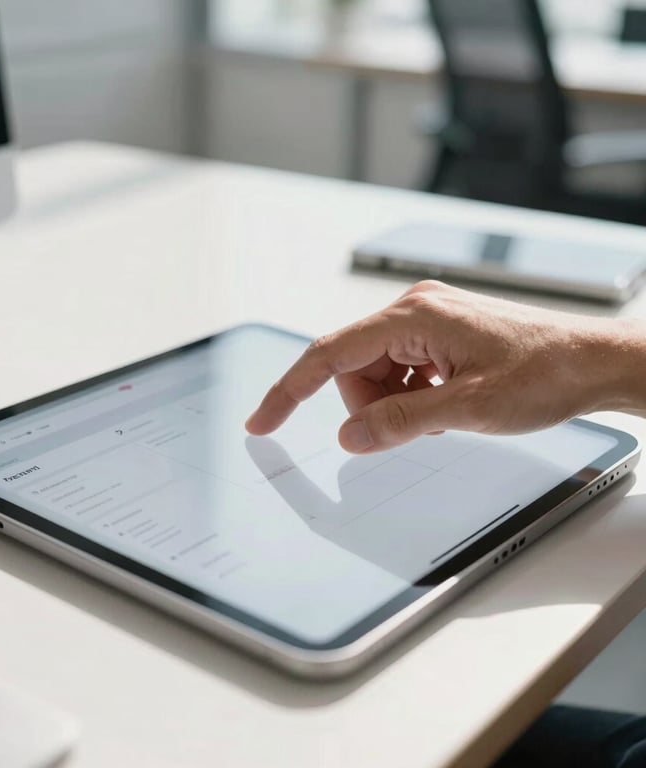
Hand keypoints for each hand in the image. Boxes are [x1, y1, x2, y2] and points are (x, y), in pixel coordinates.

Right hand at [246, 281, 645, 452]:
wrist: (592, 361)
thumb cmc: (544, 372)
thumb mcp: (468, 408)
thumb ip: (401, 422)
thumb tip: (350, 437)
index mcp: (413, 316)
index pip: (329, 354)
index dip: (289, 390)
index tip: (262, 420)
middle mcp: (413, 309)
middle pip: (353, 368)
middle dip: (369, 406)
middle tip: (414, 427)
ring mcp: (426, 319)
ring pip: (375, 374)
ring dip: (394, 404)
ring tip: (441, 413)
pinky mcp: (438, 333)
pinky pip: (399, 371)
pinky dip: (410, 396)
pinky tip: (444, 404)